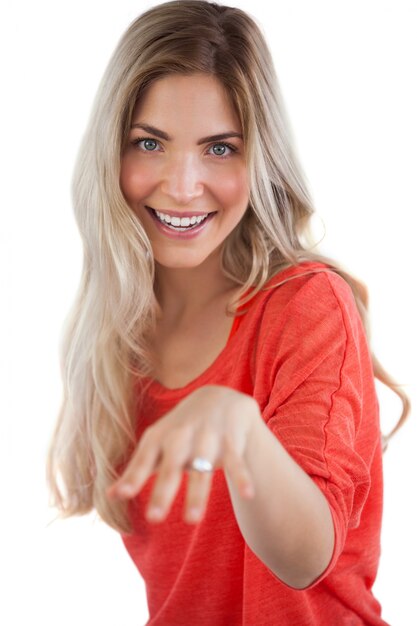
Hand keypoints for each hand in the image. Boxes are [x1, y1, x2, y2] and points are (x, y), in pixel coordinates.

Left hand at [106, 385, 257, 523]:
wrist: (218, 397)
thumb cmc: (181, 428)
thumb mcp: (157, 443)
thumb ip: (137, 470)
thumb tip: (110, 496)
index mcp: (160, 437)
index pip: (144, 459)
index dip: (133, 476)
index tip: (122, 495)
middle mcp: (182, 436)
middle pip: (172, 466)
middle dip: (163, 490)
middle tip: (154, 517)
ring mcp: (208, 437)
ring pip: (202, 467)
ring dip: (198, 492)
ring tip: (192, 520)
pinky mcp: (231, 440)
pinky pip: (237, 461)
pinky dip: (242, 476)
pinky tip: (249, 495)